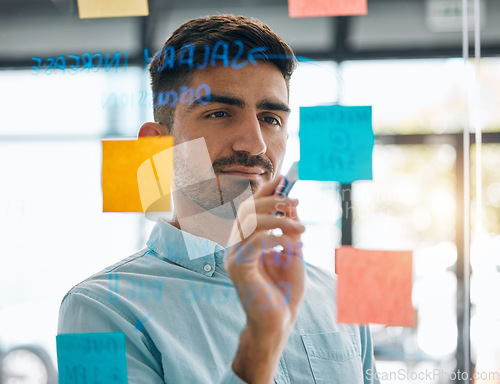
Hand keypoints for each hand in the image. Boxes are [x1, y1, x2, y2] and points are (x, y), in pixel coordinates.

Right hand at [224, 176, 305, 382]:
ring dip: (278, 219)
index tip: (285, 178)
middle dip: (272, 200)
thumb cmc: (285, 290)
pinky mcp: (238, 268)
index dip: (266, 190)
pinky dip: (274, 239)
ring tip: (300, 228)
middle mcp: (236, 244)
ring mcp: (233, 256)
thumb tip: (291, 204)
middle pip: (247, 209)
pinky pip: (254, 242)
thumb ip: (289, 230)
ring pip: (249, 221)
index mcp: (246, 239)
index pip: (252, 207)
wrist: (279, 323)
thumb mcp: (292, 253)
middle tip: (295, 201)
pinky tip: (290, 246)